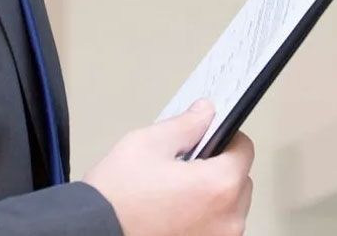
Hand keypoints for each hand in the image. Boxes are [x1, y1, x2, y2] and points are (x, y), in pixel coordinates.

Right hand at [82, 100, 255, 235]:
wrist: (92, 232)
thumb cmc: (116, 197)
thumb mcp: (147, 143)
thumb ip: (186, 125)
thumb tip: (205, 113)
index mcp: (219, 186)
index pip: (244, 149)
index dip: (225, 138)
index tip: (208, 138)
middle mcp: (226, 220)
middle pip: (240, 181)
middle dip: (219, 169)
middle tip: (186, 166)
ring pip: (229, 208)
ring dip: (213, 197)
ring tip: (176, 193)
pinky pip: (215, 229)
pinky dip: (203, 220)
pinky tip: (175, 213)